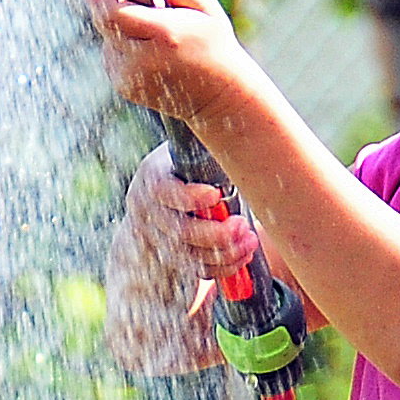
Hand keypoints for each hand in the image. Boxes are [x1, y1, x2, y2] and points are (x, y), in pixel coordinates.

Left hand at [85, 0, 268, 133]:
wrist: (218, 97)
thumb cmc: (214, 44)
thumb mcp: (205, 6)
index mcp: (165, 35)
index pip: (114, 11)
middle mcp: (142, 60)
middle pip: (106, 22)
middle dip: (114, 3)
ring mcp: (130, 77)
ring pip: (108, 37)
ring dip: (122, 26)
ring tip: (155, 31)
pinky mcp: (123, 87)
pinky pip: (111, 54)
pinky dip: (123, 45)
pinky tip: (150, 51)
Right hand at [127, 143, 262, 287]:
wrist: (160, 200)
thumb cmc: (188, 167)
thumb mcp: (189, 153)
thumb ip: (208, 153)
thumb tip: (244, 130)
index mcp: (152, 178)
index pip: (162, 190)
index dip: (189, 197)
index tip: (215, 194)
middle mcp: (149, 211)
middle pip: (180, 231)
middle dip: (216, 233)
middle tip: (243, 225)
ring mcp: (158, 238)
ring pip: (191, 256)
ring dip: (227, 252)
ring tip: (250, 240)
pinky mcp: (171, 259)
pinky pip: (198, 270)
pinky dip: (224, 266)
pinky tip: (243, 254)